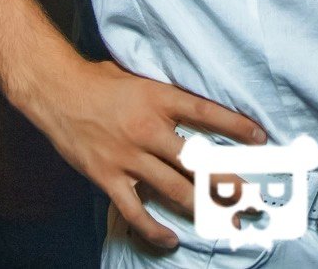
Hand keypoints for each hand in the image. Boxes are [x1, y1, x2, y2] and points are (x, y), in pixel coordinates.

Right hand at [26, 58, 266, 251]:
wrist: (55, 91)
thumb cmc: (99, 81)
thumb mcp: (140, 77)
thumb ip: (167, 95)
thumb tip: (195, 106)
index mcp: (159, 99)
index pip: (207, 113)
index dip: (236, 126)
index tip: (261, 138)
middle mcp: (148, 129)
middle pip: (197, 161)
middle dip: (228, 182)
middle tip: (252, 198)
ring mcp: (128, 156)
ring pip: (174, 188)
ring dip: (203, 207)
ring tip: (227, 221)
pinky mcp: (107, 176)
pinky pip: (135, 210)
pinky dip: (154, 228)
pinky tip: (171, 239)